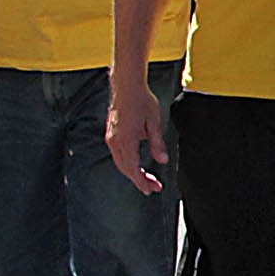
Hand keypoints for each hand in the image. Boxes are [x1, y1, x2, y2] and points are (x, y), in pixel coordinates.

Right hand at [107, 79, 170, 194]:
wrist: (126, 86)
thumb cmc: (142, 101)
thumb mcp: (154, 122)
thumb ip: (157, 143)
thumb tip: (163, 160)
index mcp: (126, 140)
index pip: (133, 169)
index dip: (142, 182)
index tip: (152, 189)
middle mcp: (115, 141)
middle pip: (126, 169)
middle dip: (139, 180)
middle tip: (154, 187)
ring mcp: (111, 138)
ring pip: (121, 163)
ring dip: (133, 173)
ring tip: (147, 179)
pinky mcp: (111, 134)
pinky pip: (118, 155)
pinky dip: (127, 164)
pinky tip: (137, 165)